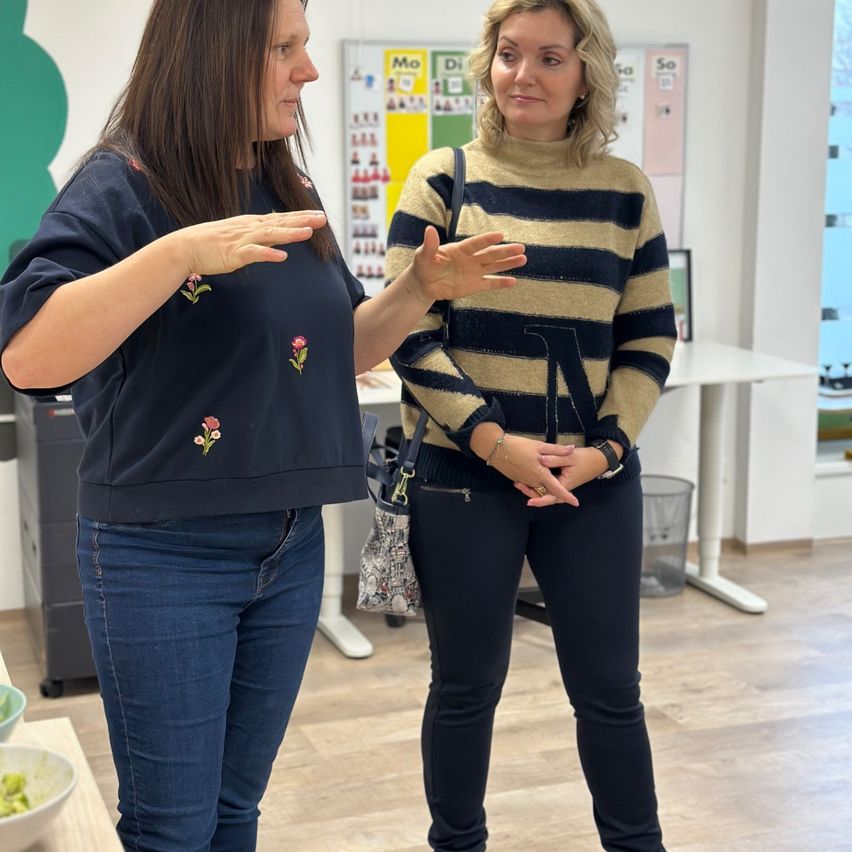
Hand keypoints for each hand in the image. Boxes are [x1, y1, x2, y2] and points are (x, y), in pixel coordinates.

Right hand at [172, 210, 327, 277]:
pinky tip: (281, 256)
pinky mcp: (233, 254)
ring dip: (290, 233)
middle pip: (281, 223)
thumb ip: (259, 233)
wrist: (185, 246)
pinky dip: (267, 254)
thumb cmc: (212, 242)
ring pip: (270, 235)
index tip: (319, 215)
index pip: (281, 218)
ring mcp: (242, 240)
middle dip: (302, 220)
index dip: (300, 216)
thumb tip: (278, 232)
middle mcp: (250, 228)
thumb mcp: (239, 234)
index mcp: (252, 224)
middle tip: (323, 218)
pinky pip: (253, 253)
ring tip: (308, 233)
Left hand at [408, 226, 525, 302]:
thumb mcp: (423, 255)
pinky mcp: (474, 285)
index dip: (487, 240)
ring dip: (508, 264)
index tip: (500, 235)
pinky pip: (490, 284)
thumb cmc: (423, 265)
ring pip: (494, 267)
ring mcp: (474, 272)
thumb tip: (429, 229)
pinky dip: (501, 283)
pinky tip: (513, 281)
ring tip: (523, 259)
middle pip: (490, 254)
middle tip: (521, 247)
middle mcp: (470, 259)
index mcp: (460, 249)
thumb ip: (430, 245)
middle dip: (505, 252)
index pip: (476, 244)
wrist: (424, 284)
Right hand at [486, 434, 578, 506]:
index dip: (567, 496)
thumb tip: (571, 449)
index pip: (557, 489)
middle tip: (567, 492)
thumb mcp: (539, 446)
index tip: (576, 503)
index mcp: (540, 474)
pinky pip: (530, 485)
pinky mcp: (518, 479)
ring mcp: (525, 482)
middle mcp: (533, 481)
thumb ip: (556, 449)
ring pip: (539, 488)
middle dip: (556, 492)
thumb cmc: (518, 446)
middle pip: (548, 490)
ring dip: (545, 487)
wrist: (496, 449)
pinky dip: (536, 484)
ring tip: (553, 482)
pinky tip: (538, 474)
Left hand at [515, 446, 610, 506]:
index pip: (552, 496)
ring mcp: (561, 483)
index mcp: (565, 484)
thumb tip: (540, 460)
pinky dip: (538, 482)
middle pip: (545, 495)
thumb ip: (555, 458)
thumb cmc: (585, 459)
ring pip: (545, 490)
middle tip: (518, 485)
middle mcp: (562, 486)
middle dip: (531, 492)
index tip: (529, 502)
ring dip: (532, 487)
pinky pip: (548, 484)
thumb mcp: (570, 457)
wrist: (598, 459)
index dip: (540, 500)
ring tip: (518, 482)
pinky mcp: (560, 479)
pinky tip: (527, 477)